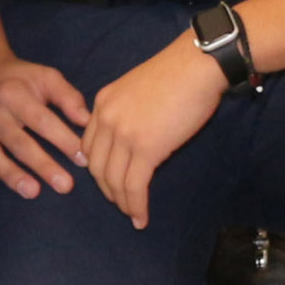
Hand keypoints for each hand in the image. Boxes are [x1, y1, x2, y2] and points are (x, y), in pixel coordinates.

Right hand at [0, 52, 91, 200]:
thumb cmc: (23, 79)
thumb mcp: (47, 78)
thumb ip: (68, 97)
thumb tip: (87, 121)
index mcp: (14, 95)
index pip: (42, 121)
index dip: (63, 140)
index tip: (83, 159)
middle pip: (19, 142)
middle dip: (42, 165)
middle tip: (65, 186)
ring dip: (11, 174)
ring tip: (32, 192)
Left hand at [83, 36, 226, 229]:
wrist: (195, 66)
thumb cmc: (176, 76)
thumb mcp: (136, 90)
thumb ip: (126, 113)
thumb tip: (133, 139)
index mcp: (102, 103)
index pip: (89, 145)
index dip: (97, 169)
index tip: (109, 182)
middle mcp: (106, 118)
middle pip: (96, 166)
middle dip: (107, 189)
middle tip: (120, 203)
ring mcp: (123, 134)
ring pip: (113, 180)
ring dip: (122, 203)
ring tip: (132, 215)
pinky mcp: (145, 148)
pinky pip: (134, 186)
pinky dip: (136, 206)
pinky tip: (142, 218)